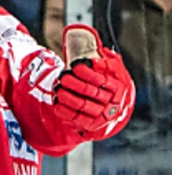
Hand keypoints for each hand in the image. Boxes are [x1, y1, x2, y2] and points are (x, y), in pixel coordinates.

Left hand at [53, 24, 132, 138]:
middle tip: (63, 76)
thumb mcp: (114, 72)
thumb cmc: (109, 84)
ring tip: (58, 88)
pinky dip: (65, 111)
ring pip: (83, 105)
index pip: (102, 80)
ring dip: (68, 96)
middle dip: (74, 83)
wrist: (112, 107)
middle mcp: (111, 102)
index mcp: (117, 88)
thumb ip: (109, 62)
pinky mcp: (91, 124)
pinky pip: (77, 118)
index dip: (88, 73)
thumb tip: (102, 51)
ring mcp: (101, 114)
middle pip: (91, 92)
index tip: (75, 66)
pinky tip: (57, 104)